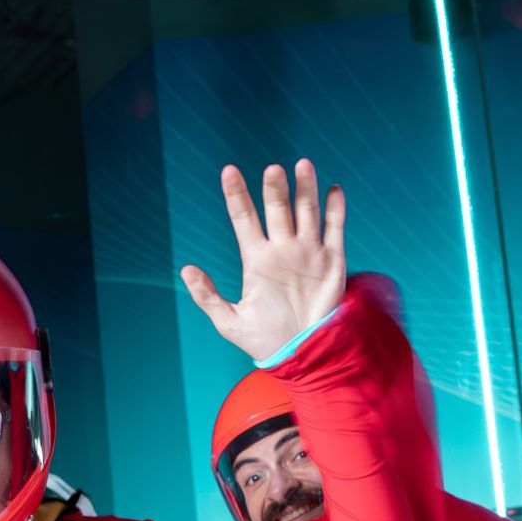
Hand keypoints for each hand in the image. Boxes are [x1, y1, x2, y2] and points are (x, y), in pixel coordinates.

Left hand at [181, 160, 346, 362]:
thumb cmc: (266, 341)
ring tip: (302, 165)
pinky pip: (334, 229)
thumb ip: (207, 297)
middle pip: (277, 209)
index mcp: (256, 259)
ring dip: (305, 189)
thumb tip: (185, 269)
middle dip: (275, 189)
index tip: (229, 171)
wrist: (304, 354)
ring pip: (306, 211)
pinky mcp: (332, 261)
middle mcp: (282, 249)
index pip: (244, 218)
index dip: (236, 195)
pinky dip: (335, 209)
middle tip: (272, 170)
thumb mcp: (230, 323)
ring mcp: (308, 252)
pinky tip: (334, 189)